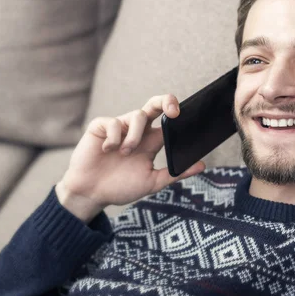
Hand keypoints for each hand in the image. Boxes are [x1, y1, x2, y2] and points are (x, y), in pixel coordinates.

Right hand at [56, 94, 205, 222]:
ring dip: (135, 136)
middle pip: (155, 105)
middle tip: (173, 111)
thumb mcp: (152, 182)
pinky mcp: (100, 127)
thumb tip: (202, 165)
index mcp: (151, 142)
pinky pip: (113, 122)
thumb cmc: (120, 187)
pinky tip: (107, 150)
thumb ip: (176, 173)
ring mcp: (119, 127)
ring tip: (125, 153)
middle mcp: (137, 131)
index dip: (178, 116)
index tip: (185, 119)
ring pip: (137, 115)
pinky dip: (114, 138)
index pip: (168, 122)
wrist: (91, 194)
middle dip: (166, 101)